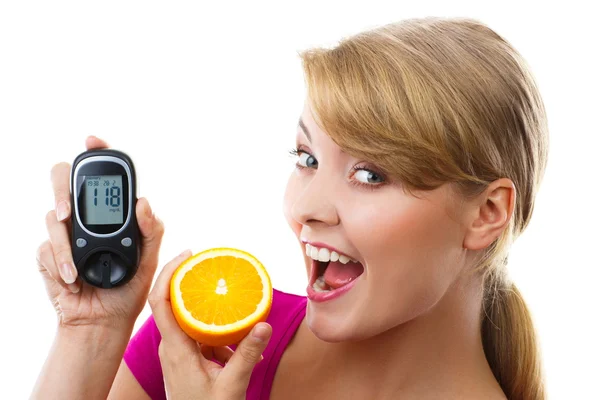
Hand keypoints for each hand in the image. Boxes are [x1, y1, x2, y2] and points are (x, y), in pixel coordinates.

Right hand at [36, 136, 164, 328]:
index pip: (103, 176)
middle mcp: (86, 216)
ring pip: (52, 216)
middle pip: (63, 180)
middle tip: (69, 209)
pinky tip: (73, 279)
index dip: (97, 152)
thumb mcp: (151, 258)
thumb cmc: (130, 286)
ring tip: (79, 269)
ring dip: (65, 245)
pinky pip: (45, 246)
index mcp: (112, 212)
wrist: (105, 319)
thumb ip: (152, 228)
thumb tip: (144, 201)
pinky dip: (60, 264)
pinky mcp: (49, 252)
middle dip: (62, 188)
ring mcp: (65, 233)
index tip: (92, 141)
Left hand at [148, 251, 272, 399]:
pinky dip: (218, 335)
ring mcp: (177, 354)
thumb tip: (263, 324)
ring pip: (191, 321)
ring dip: (213, 315)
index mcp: (175, 349)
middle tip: (214, 269)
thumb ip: (247, 354)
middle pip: (175, 303)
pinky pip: (200, 337)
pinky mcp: (186, 360)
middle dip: (195, 284)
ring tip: (237, 314)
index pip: (161, 300)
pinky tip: (238, 345)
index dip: (170, 272)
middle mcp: (171, 347)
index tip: (189, 254)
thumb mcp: (231, 385)